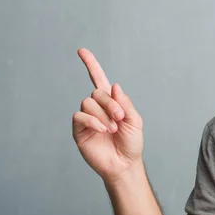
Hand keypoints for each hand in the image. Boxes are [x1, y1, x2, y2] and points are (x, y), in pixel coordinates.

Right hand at [72, 48, 143, 183]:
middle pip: (97, 92)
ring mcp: (87, 118)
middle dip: (110, 103)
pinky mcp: (79, 130)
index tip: (81, 51)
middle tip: (120, 118)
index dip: (91, 65)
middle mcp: (97, 107)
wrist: (124, 164)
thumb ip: (125, 103)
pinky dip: (93, 121)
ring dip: (103, 114)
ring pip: (88, 103)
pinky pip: (80, 116)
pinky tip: (102, 130)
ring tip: (112, 128)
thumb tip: (114, 86)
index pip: (98, 79)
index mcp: (111, 102)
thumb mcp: (135, 120)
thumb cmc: (131, 143)